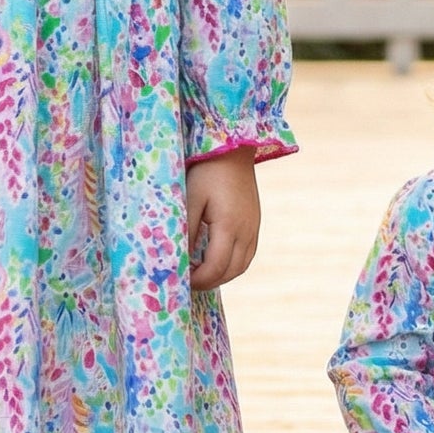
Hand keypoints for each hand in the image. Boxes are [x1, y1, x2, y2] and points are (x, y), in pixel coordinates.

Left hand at [186, 150, 259, 289]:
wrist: (234, 150)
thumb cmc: (207, 171)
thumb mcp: (190, 198)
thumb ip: (186, 228)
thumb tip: (179, 256)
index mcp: (229, 225)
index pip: (216, 266)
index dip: (199, 280)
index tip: (181, 280)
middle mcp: (246, 231)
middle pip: (232, 271)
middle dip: (209, 282)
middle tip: (188, 282)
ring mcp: (253, 228)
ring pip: (241, 266)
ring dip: (222, 275)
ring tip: (200, 274)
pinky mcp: (254, 224)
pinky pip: (247, 255)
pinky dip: (232, 265)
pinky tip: (215, 261)